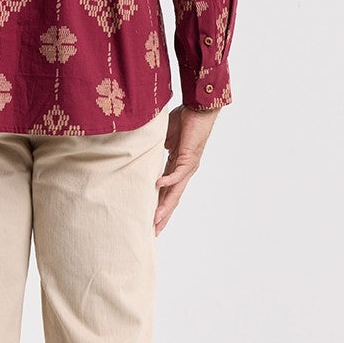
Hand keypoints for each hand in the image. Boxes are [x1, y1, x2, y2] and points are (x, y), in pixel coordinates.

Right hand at [153, 103, 219, 235]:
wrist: (198, 109)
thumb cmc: (183, 120)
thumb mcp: (164, 138)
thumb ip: (156, 150)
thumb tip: (145, 156)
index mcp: (177, 167)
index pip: (167, 192)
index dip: (159, 206)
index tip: (151, 221)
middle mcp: (184, 171)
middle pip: (172, 198)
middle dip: (163, 216)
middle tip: (153, 233)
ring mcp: (187, 166)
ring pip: (175, 191)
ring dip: (165, 206)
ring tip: (155, 219)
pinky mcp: (189, 157)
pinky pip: (177, 172)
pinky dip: (168, 180)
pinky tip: (158, 186)